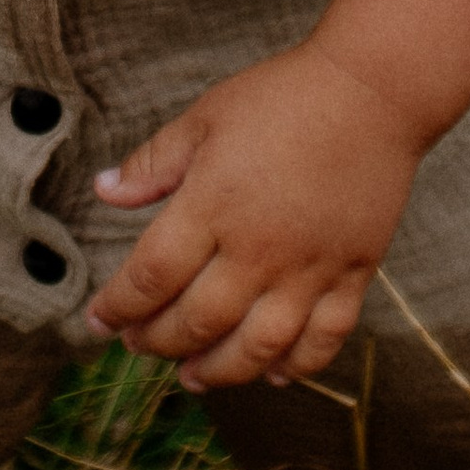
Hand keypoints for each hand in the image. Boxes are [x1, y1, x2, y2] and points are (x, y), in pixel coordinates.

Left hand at [84, 41, 426, 388]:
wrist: (372, 92)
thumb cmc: (282, 98)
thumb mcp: (204, 118)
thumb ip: (153, 162)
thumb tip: (104, 191)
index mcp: (213, 205)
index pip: (151, 275)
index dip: (117, 306)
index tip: (97, 319)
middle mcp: (258, 248)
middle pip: (197, 321)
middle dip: (157, 342)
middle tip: (137, 345)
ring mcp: (309, 268)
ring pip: (258, 346)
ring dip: (219, 371)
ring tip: (192, 377)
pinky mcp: (353, 274)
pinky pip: (324, 339)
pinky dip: (297, 365)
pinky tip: (272, 373)